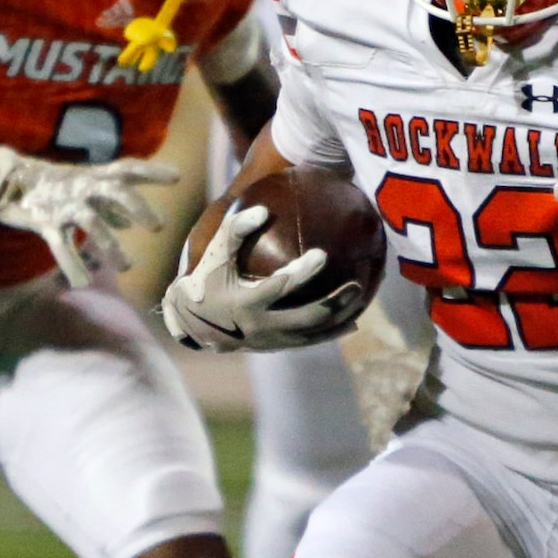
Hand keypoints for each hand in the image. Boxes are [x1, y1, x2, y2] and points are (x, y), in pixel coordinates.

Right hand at [0, 146, 176, 286]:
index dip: (152, 172)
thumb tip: (124, 220)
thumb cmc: (51, 185)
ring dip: (111, 246)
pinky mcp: (44, 222)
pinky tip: (82, 282)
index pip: (127, 169)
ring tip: (127, 266)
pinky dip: (72, 264)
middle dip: (138, 208)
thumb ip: (105, 202)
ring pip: (92, 224)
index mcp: (93, 176)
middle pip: (115, 192)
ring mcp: (63, 204)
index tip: (177, 178)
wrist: (1, 180)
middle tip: (158, 227)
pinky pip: (60, 246)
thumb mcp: (80, 187)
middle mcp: (81, 187)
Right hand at [159, 204, 364, 351]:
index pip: (280, 287)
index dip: (302, 273)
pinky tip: (354, 320)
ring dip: (340, 319)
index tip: (323, 254)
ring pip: (314, 334)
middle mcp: (261, 326)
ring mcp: (272, 341)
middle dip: (334, 303)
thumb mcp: (215, 254)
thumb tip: (264, 209)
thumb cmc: (209, 279)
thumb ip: (236, 230)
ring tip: (361, 299)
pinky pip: (311, 341)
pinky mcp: (278, 347)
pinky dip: (332, 332)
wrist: (196, 322)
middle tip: (357, 284)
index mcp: (246, 302)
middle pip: (306, 318)